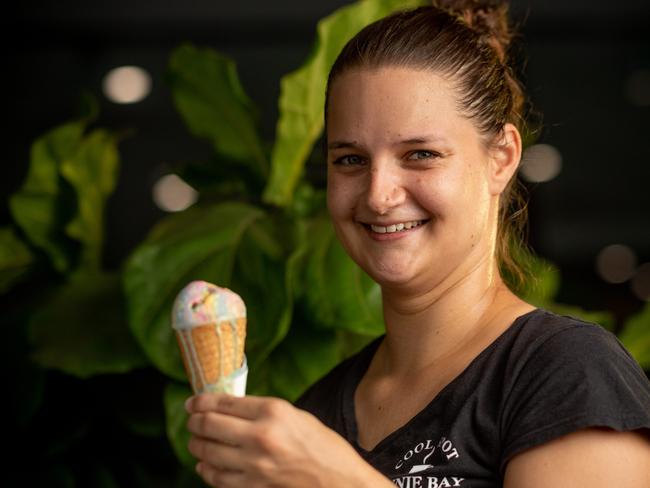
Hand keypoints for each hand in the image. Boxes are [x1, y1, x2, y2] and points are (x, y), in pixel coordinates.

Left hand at [185, 393, 390, 486]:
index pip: (224, 402)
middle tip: (192, 419)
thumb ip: (260, 410)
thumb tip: (228, 408)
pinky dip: (206, 469)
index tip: (192, 402)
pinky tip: (204, 463)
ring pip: (208, 451)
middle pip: (210, 424)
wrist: (338, 480)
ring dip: (196, 444)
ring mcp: (255, 463)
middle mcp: (261, 435)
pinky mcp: (253, 485)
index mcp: (273, 410)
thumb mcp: (293, 414)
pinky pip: (217, 477)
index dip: (201, 401)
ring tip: (195, 440)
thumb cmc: (320, 443)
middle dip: (195, 421)